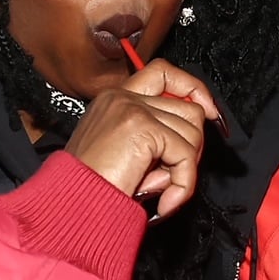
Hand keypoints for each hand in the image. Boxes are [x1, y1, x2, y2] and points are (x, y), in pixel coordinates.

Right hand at [64, 60, 220, 218]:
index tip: (208, 112)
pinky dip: (183, 184)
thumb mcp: (124, 155)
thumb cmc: (89, 190)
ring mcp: (132, 109)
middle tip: (175, 175)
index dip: (191, 88)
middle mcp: (123, 97)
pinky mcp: (142, 128)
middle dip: (191, 147)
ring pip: (192, 132)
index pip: (162, 73)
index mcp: (115, 99)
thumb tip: (194, 136)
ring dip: (184, 170)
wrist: (70, 206)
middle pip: (188, 108)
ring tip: (159, 191)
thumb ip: (154, 138)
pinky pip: (185, 155)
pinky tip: (165, 202)